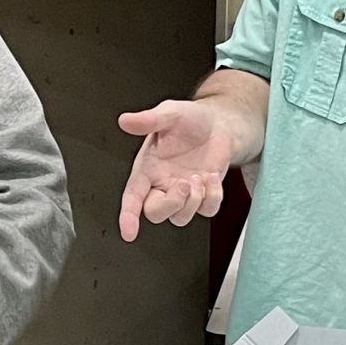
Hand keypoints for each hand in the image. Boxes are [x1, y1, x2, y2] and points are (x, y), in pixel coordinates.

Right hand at [116, 100, 235, 240]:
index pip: (132, 196)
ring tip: (199, 176)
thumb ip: (149, 120)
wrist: (219, 123)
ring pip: (180, 217)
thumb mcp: (170, 113)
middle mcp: (162, 184)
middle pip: (155, 213)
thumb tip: (126, 121)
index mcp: (147, 168)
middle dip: (170, 205)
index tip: (128, 231)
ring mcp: (183, 193)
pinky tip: (212, 177)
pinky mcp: (204, 196)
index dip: (128, 215)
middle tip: (184, 184)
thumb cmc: (190, 119)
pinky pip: (207, 210)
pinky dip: (213, 197)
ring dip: (192, 200)